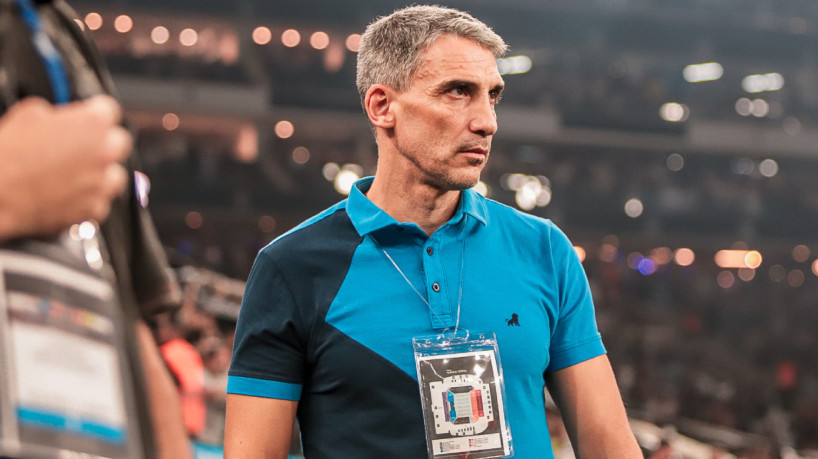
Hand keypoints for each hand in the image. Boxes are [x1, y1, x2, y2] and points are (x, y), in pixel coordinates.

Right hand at [0, 95, 131, 240]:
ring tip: (76, 172)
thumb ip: (55, 113)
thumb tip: (58, 118)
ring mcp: (101, 184)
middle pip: (119, 142)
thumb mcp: (27, 114)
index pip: (109, 110)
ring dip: (101, 172)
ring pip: (116, 175)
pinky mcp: (94, 210)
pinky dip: (89, 198)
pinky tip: (69, 193)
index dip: (95, 112)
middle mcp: (104, 154)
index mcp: (92, 124)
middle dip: (103, 141)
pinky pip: (101, 202)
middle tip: (81, 144)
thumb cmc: (8, 155)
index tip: (88, 116)